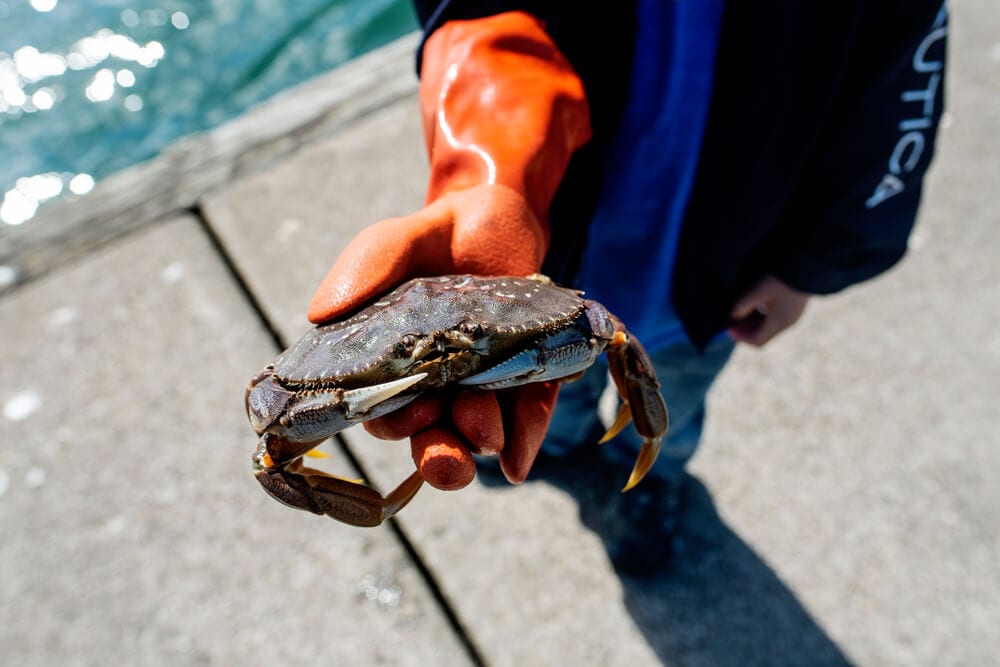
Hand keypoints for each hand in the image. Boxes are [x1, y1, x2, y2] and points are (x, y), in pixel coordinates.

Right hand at [309, 185, 559, 490]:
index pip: (383, 412)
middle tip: (446, 462)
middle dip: (438, 458)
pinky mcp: (530, 376)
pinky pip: (528, 416)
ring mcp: (484, 385)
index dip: (392, 423)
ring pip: (479, 435)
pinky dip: (524, 439)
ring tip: (485, 432)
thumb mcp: (393, 244)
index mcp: (393, 366)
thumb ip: (363, 270)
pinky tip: (516, 462)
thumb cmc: (432, 239)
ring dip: (479, 442)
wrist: (496, 215)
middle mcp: (437, 387)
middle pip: (432, 439)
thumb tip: (318, 314)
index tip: (406, 412)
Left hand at [728, 275, 809, 346]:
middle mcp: (787, 323)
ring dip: (752, 322)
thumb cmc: (780, 278)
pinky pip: (775, 318)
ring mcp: (792, 316)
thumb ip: (742, 305)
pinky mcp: (794, 307)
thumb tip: (733, 316)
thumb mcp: (758, 291)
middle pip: (763, 335)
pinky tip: (754, 303)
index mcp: (779, 323)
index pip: (757, 341)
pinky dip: (762, 316)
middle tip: (732, 318)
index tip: (728, 327)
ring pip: (768, 326)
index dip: (740, 337)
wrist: (806, 264)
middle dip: (745, 329)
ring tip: (740, 310)